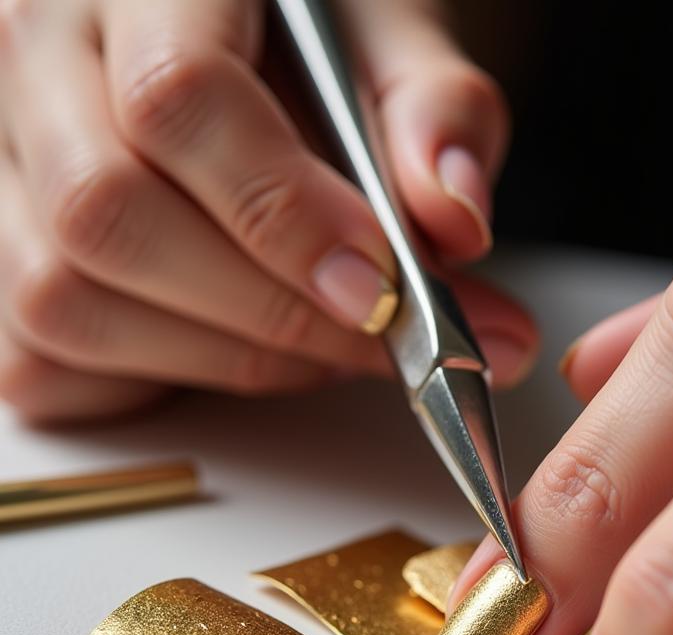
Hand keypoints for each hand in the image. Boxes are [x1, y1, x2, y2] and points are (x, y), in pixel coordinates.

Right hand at [0, 0, 535, 421]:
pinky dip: (158, 381)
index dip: (285, 215)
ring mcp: (1, 161)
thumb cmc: (315, 42)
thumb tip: (454, 222)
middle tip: (381, 334)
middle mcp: (36, 57)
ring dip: (225, 358)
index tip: (380, 286)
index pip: (178, 100)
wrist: (249, 42)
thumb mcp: (392, 44)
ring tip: (327, 343)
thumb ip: (436, 114)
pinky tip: (239, 346)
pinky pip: (46, 359)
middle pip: (109, 215)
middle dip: (269, 311)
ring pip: (67, 300)